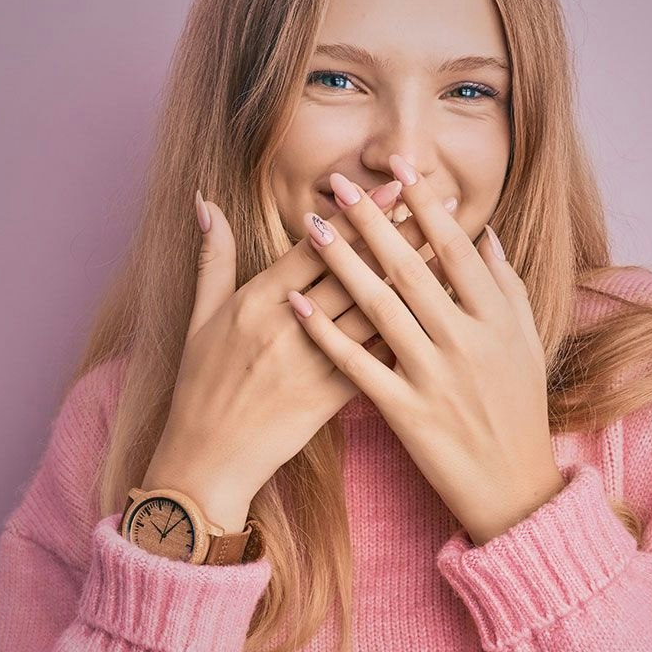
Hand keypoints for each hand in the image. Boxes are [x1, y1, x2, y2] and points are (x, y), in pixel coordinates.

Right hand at [141, 178, 457, 530]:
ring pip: (373, 312)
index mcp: (257, 302)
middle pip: (354, 272)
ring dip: (415, 278)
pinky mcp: (330, 398)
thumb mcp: (199, 318)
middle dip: (399, 234)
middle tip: (438, 202)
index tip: (391, 188)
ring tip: (452, 249)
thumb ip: (213, 257)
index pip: (316, 248)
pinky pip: (376, 359)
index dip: (357, 215)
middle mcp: (288, 327)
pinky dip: (409, 334)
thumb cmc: (200, 386)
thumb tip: (205, 201)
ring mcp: (312, 363)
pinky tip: (441, 315)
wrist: (206, 463)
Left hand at [286, 154, 565, 545]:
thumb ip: (507, 285)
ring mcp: (435, 377)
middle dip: (372, 222)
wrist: (515, 488)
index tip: (398, 168)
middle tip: (339, 184)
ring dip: (343, 263)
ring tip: (312, 227)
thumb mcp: (526, 340)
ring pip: (380, 308)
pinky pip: (358, 366)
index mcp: (497, 318)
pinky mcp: (407, 413)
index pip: (454, 248)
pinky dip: (327, 333)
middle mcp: (466, 341)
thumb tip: (486, 234)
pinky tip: (298, 302)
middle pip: (410, 268)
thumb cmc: (520, 406)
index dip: (423, 205)